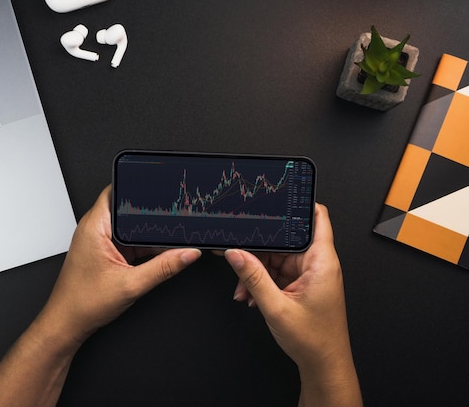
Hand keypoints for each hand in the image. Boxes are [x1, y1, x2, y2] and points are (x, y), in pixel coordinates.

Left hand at [41, 185, 201, 344]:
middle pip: (128, 207)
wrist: (68, 323)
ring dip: (148, 232)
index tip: (161, 188)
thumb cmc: (83, 303)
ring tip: (169, 238)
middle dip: (151, 212)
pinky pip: (130, 241)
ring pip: (131, 226)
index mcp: (95, 226)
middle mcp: (96, 228)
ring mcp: (101, 240)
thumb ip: (164, 268)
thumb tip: (187, 254)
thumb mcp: (131, 284)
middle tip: (173, 215)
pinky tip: (158, 253)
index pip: (118, 189)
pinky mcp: (106, 251)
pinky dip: (144, 246)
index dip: (140, 185)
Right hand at [224, 204, 361, 406]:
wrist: (323, 366)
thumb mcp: (275, 307)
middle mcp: (317, 264)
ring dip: (256, 271)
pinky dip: (261, 282)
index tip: (279, 194)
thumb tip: (235, 254)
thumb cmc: (314, 340)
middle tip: (239, 253)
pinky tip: (249, 294)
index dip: (299, 202)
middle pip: (286, 239)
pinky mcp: (301, 285)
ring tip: (244, 288)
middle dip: (260, 250)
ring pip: (277, 258)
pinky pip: (277, 274)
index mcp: (322, 262)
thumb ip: (253, 277)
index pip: (317, 217)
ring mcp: (309, 275)